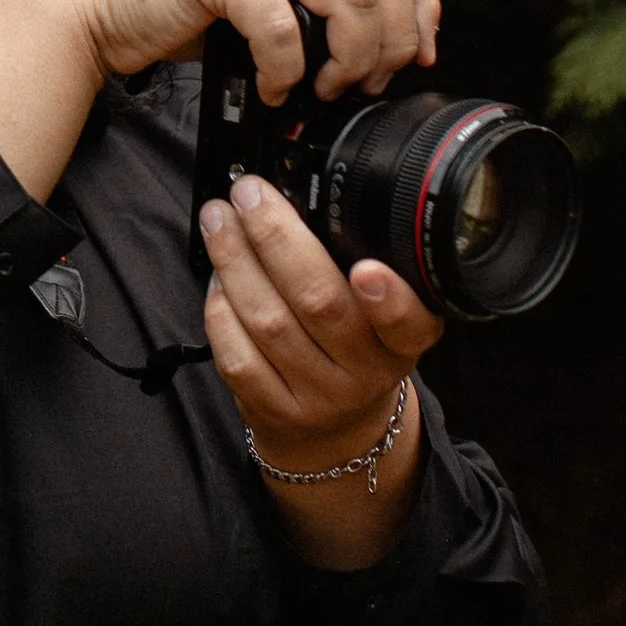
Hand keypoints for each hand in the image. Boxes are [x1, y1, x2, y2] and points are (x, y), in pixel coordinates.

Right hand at [42, 0, 438, 105]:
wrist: (91, 4)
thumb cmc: (170, 7)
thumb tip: (378, 49)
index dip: (420, 9)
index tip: (417, 57)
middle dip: (389, 43)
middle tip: (363, 85)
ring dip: (349, 57)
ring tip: (321, 89)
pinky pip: (283, 25)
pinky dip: (286, 70)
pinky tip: (272, 88)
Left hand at [199, 171, 443, 566]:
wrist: (337, 430)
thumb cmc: (357, 349)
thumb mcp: (384, 314)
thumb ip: (363, 264)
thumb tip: (298, 196)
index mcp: (406, 340)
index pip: (408, 322)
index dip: (389, 298)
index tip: (367, 268)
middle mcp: (368, 372)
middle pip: (319, 303)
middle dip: (276, 239)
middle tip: (249, 195)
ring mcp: (319, 397)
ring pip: (269, 323)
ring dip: (235, 262)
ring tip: (219, 221)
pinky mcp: (273, 412)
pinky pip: (237, 356)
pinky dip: (220, 308)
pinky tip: (217, 276)